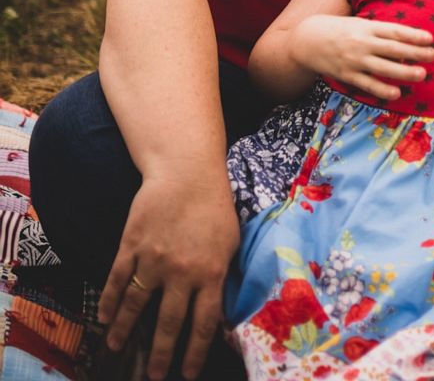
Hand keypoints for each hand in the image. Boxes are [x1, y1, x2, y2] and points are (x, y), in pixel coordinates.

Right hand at [98, 172, 239, 379]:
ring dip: (124, 331)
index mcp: (210, 273)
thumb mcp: (230, 242)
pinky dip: (108, 302)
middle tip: (151, 376)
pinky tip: (103, 317)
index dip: (193, 353)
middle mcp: (181, 272)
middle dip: (158, 354)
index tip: (186, 374)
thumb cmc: (214, 207)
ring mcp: (153, 260)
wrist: (187, 173)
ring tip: (116, 348)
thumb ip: (222, 276)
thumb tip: (218, 310)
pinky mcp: (131, 246)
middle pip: (168, 323)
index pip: (202, 324)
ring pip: (135, 306)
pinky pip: (117, 281)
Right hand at [295, 15, 433, 98]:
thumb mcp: (359, 23)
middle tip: (433, 55)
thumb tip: (406, 38)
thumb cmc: (339, 30)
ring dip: (404, 71)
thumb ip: (380, 31)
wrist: (307, 40)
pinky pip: (368, 84)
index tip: (430, 38)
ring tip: (421, 74)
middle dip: (415, 53)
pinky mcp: (347, 75)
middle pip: (393, 48)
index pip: (394, 31)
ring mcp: (355, 60)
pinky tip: (396, 93)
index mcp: (367, 27)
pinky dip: (382, 89)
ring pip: (383, 67)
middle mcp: (362, 43)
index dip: (413, 34)